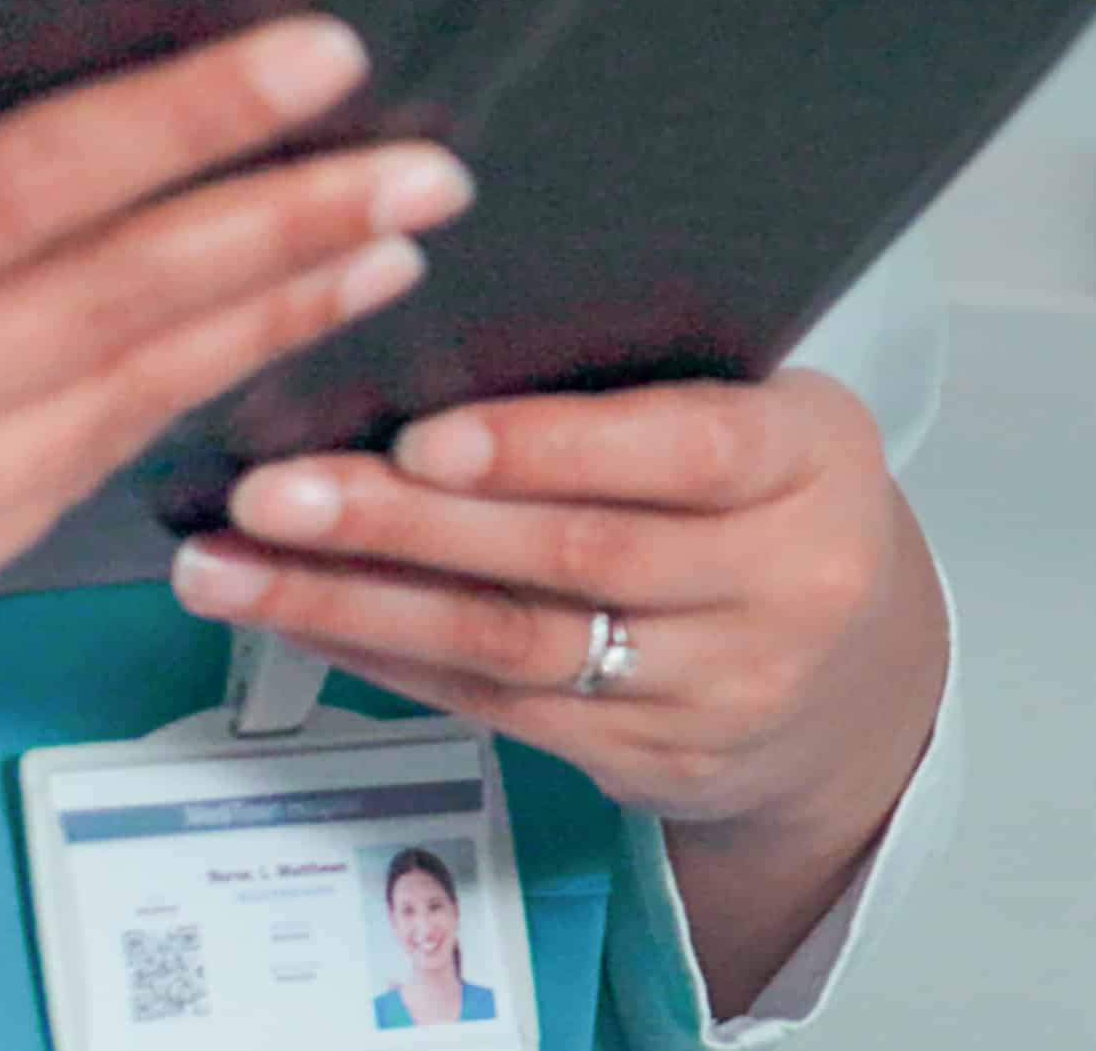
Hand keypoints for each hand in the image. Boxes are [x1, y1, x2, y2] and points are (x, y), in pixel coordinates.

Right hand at [0, 11, 462, 780]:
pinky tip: (255, 334)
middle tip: (428, 161)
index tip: (318, 54)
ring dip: (265, 314)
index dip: (187, 119)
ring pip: (118, 401)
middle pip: (114, 304)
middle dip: (289, 223)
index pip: (27, 191)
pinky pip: (68, 480)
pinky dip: (175, 399)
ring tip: (387, 239)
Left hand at [180, 373, 952, 984]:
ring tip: (236, 567)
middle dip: (404, 524)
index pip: (689, 447)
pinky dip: (383, 660)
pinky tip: (302, 620)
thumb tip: (438, 337)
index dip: (550, 445)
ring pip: (513, 643)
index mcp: (817, 461)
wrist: (859, 677)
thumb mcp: (771, 417)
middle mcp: (783, 582)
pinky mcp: (652, 759)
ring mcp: (718, 687)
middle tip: (274, 492)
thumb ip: (648, 389)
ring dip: (356, 603)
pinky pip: (494, 708)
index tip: (424, 434)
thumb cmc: (782, 506)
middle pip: (575, 555)